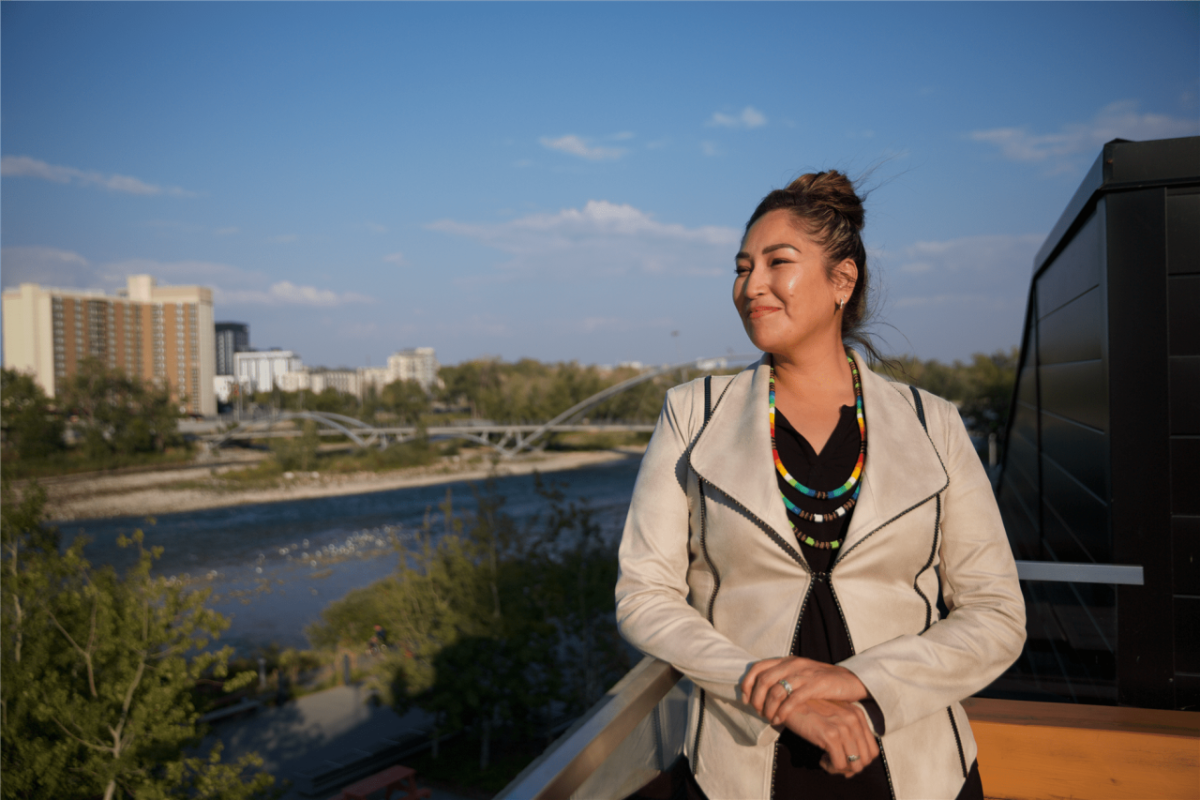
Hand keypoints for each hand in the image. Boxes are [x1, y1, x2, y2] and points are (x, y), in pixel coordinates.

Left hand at [741, 656, 867, 725]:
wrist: (851, 680)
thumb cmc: (822, 682)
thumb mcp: (801, 675)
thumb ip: (784, 678)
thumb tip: (762, 693)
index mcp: (787, 660)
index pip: (758, 667)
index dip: (747, 683)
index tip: (745, 699)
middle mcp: (793, 664)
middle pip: (763, 680)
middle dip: (756, 699)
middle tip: (758, 712)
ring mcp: (804, 674)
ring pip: (776, 691)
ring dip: (768, 708)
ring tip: (769, 718)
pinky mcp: (815, 685)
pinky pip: (792, 699)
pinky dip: (782, 711)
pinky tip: (779, 720)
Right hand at [780, 698, 879, 777]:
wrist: (789, 701)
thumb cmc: (809, 710)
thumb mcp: (834, 716)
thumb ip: (847, 731)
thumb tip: (852, 761)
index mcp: (858, 715)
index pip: (872, 750)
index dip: (861, 762)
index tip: (846, 763)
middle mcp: (854, 720)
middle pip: (866, 759)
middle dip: (852, 768)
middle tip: (836, 765)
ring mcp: (843, 728)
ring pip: (854, 764)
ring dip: (841, 769)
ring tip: (828, 762)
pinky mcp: (830, 735)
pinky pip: (839, 764)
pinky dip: (831, 767)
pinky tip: (821, 759)